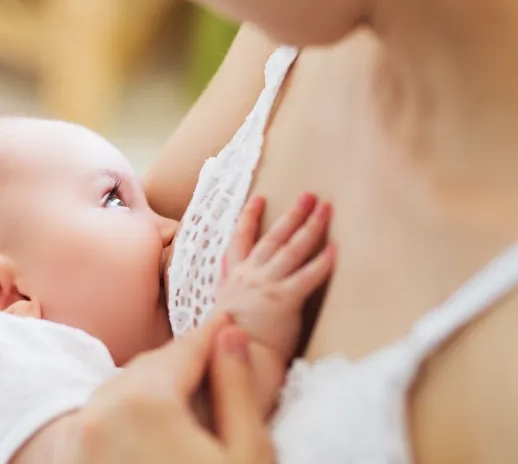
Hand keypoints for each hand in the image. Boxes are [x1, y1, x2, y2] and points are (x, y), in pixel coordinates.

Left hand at [69, 314, 273, 463]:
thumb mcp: (247, 453)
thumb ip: (237, 389)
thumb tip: (231, 334)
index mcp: (145, 405)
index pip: (184, 351)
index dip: (212, 335)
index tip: (231, 322)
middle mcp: (101, 413)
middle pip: (150, 368)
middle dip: (183, 360)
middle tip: (214, 353)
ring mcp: (80, 438)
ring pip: (122, 391)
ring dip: (155, 386)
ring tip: (189, 388)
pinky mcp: (71, 456)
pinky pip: (102, 418)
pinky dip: (129, 413)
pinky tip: (157, 425)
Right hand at [218, 193, 334, 359]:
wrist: (228, 358)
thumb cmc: (226, 343)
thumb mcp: (220, 313)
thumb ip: (230, 297)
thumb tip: (233, 294)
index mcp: (233, 279)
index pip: (240, 241)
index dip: (249, 218)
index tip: (258, 199)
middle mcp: (248, 276)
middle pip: (273, 237)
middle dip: (292, 215)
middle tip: (309, 195)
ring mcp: (265, 285)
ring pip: (291, 249)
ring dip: (310, 226)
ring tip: (326, 209)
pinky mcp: (283, 300)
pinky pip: (307, 277)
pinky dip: (321, 262)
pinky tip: (335, 249)